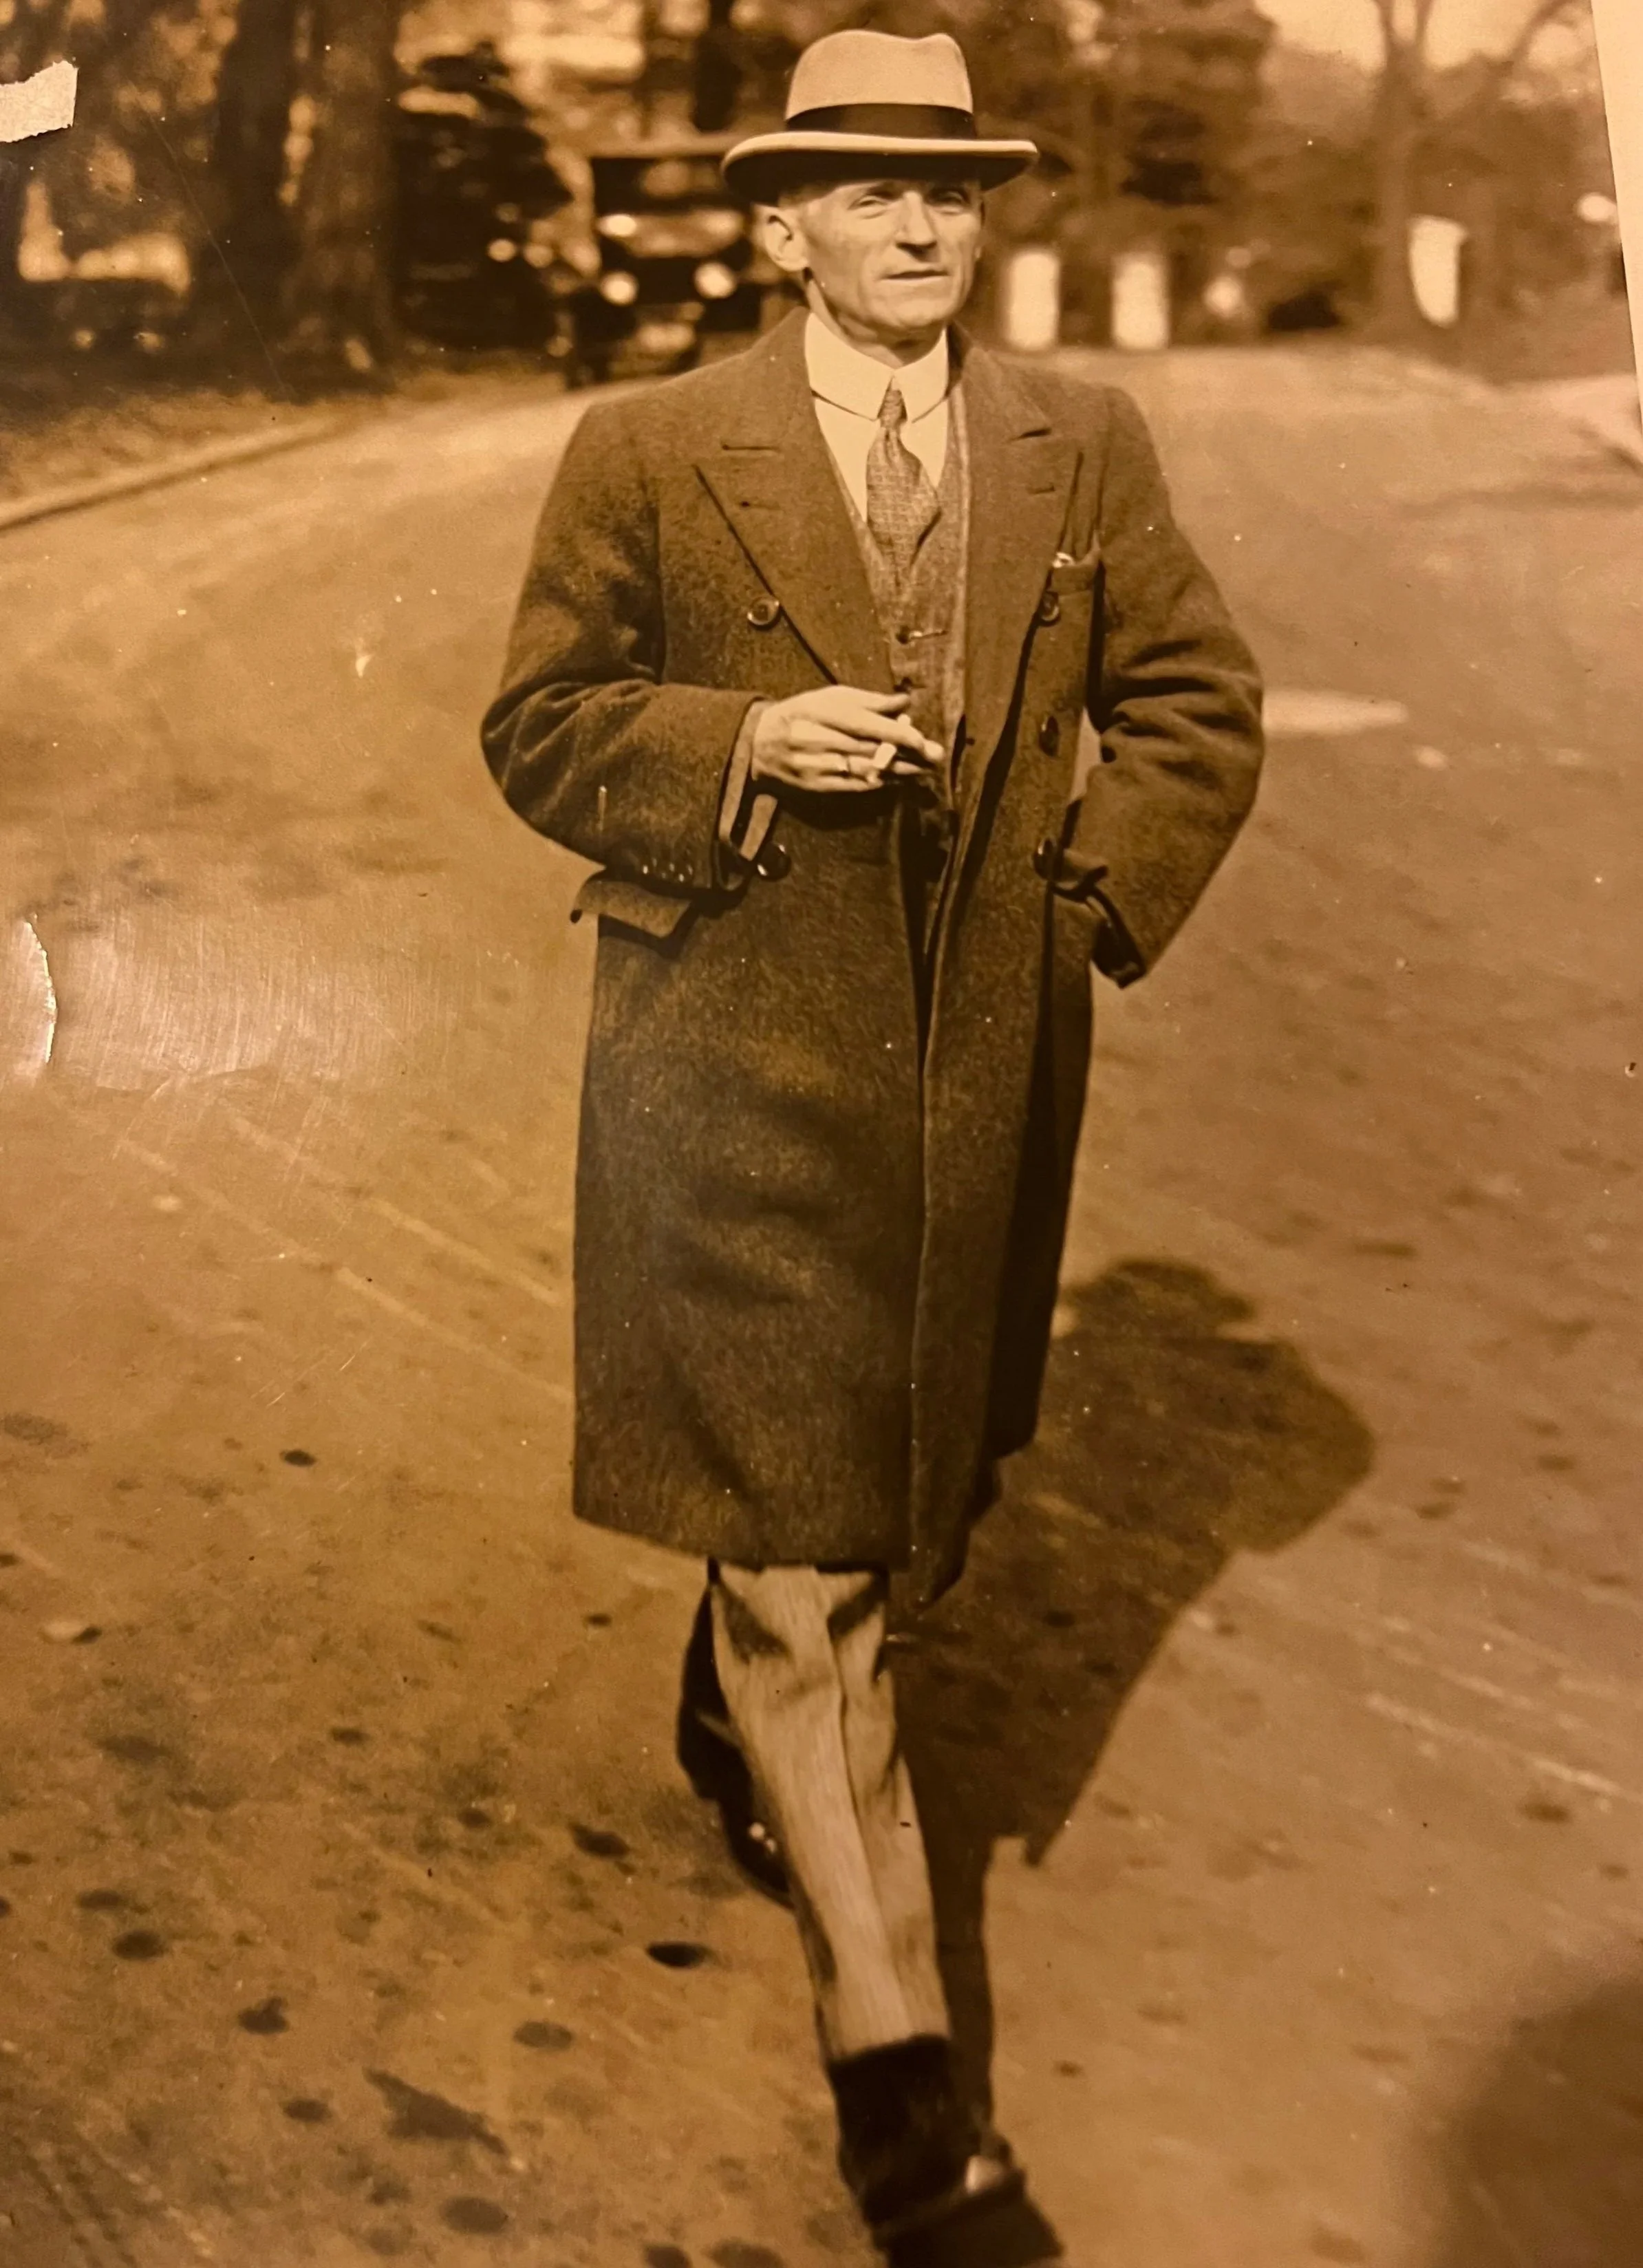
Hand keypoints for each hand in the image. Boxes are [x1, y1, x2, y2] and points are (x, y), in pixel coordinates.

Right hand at [749, 688, 943, 794]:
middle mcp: (817, 739)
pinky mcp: (816, 786)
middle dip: (905, 753)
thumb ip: (868, 701)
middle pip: (869, 748)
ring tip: (923, 769)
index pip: (865, 724)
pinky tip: (897, 780)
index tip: (921, 738)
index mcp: (820, 712)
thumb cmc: (801, 714)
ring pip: (864, 769)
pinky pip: (853, 785)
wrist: (760, 744)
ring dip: (898, 771)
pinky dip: (878, 783)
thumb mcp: (829, 698)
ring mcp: (815, 766)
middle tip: (935, 756)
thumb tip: (905, 701)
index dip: (895, 733)